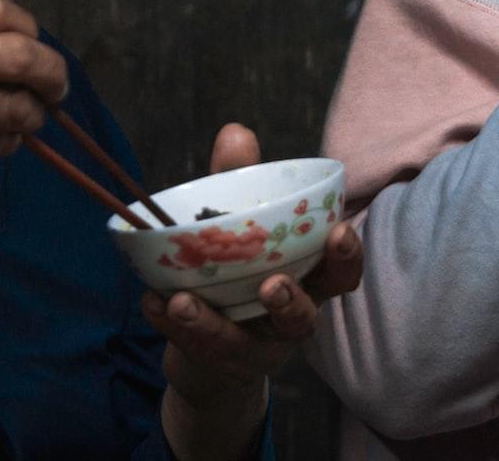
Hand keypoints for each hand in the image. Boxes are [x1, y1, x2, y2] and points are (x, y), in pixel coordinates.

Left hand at [144, 124, 364, 418]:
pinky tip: (151, 301)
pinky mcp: (216, 365)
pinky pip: (194, 350)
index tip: (340, 232)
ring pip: (242, 345)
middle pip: (304, 320)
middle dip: (291, 304)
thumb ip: (237, 182)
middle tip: (272, 285)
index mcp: (305, 280)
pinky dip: (171, 325)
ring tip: (183, 300)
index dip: (347, 256)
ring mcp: (252, 350)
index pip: (340, 273)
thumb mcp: (238, 226)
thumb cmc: (236, 272)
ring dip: (212, 324)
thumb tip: (236, 131)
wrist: (208, 347)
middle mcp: (287, 319)